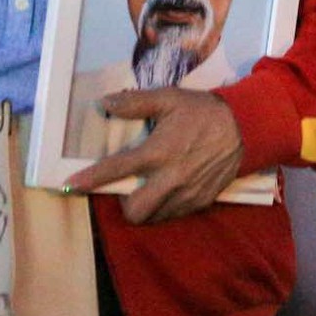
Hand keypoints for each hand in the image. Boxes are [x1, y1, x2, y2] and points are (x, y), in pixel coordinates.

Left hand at [67, 88, 245, 223]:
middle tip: (125, 189)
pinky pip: (174, 214)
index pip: (116, 170)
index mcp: (158, 152)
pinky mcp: (201, 201)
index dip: (90, 179)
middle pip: (135, 211)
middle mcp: (171, 178)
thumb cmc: (202, 111)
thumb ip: (135, 102)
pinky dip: (164, 208)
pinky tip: (167, 190)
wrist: (245, 127)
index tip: (70, 186)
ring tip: (147, 190)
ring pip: (154, 217)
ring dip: (144, 208)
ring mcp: (187, 194)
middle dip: (124, 205)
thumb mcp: (168, 98)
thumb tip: (106, 103)